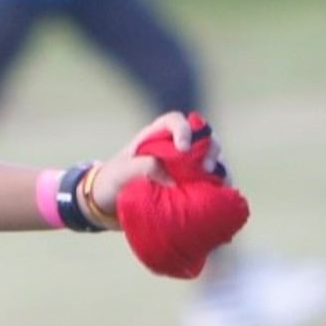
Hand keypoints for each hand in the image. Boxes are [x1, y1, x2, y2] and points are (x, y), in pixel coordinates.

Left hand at [86, 110, 213, 222]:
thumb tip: (173, 181)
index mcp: (155, 136)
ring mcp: (184, 167)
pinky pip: (211, 182)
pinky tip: (221, 194)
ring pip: (212, 159)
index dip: (184, 130)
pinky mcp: (189, 185)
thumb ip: (144, 168)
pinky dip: (219, 186)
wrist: (105, 205)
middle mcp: (174, 148)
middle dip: (211, 149)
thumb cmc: (110, 182)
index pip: (175, 121)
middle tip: (207, 168)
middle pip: (203, 138)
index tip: (183, 148)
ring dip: (220, 168)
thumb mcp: (121, 172)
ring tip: (219, 182)